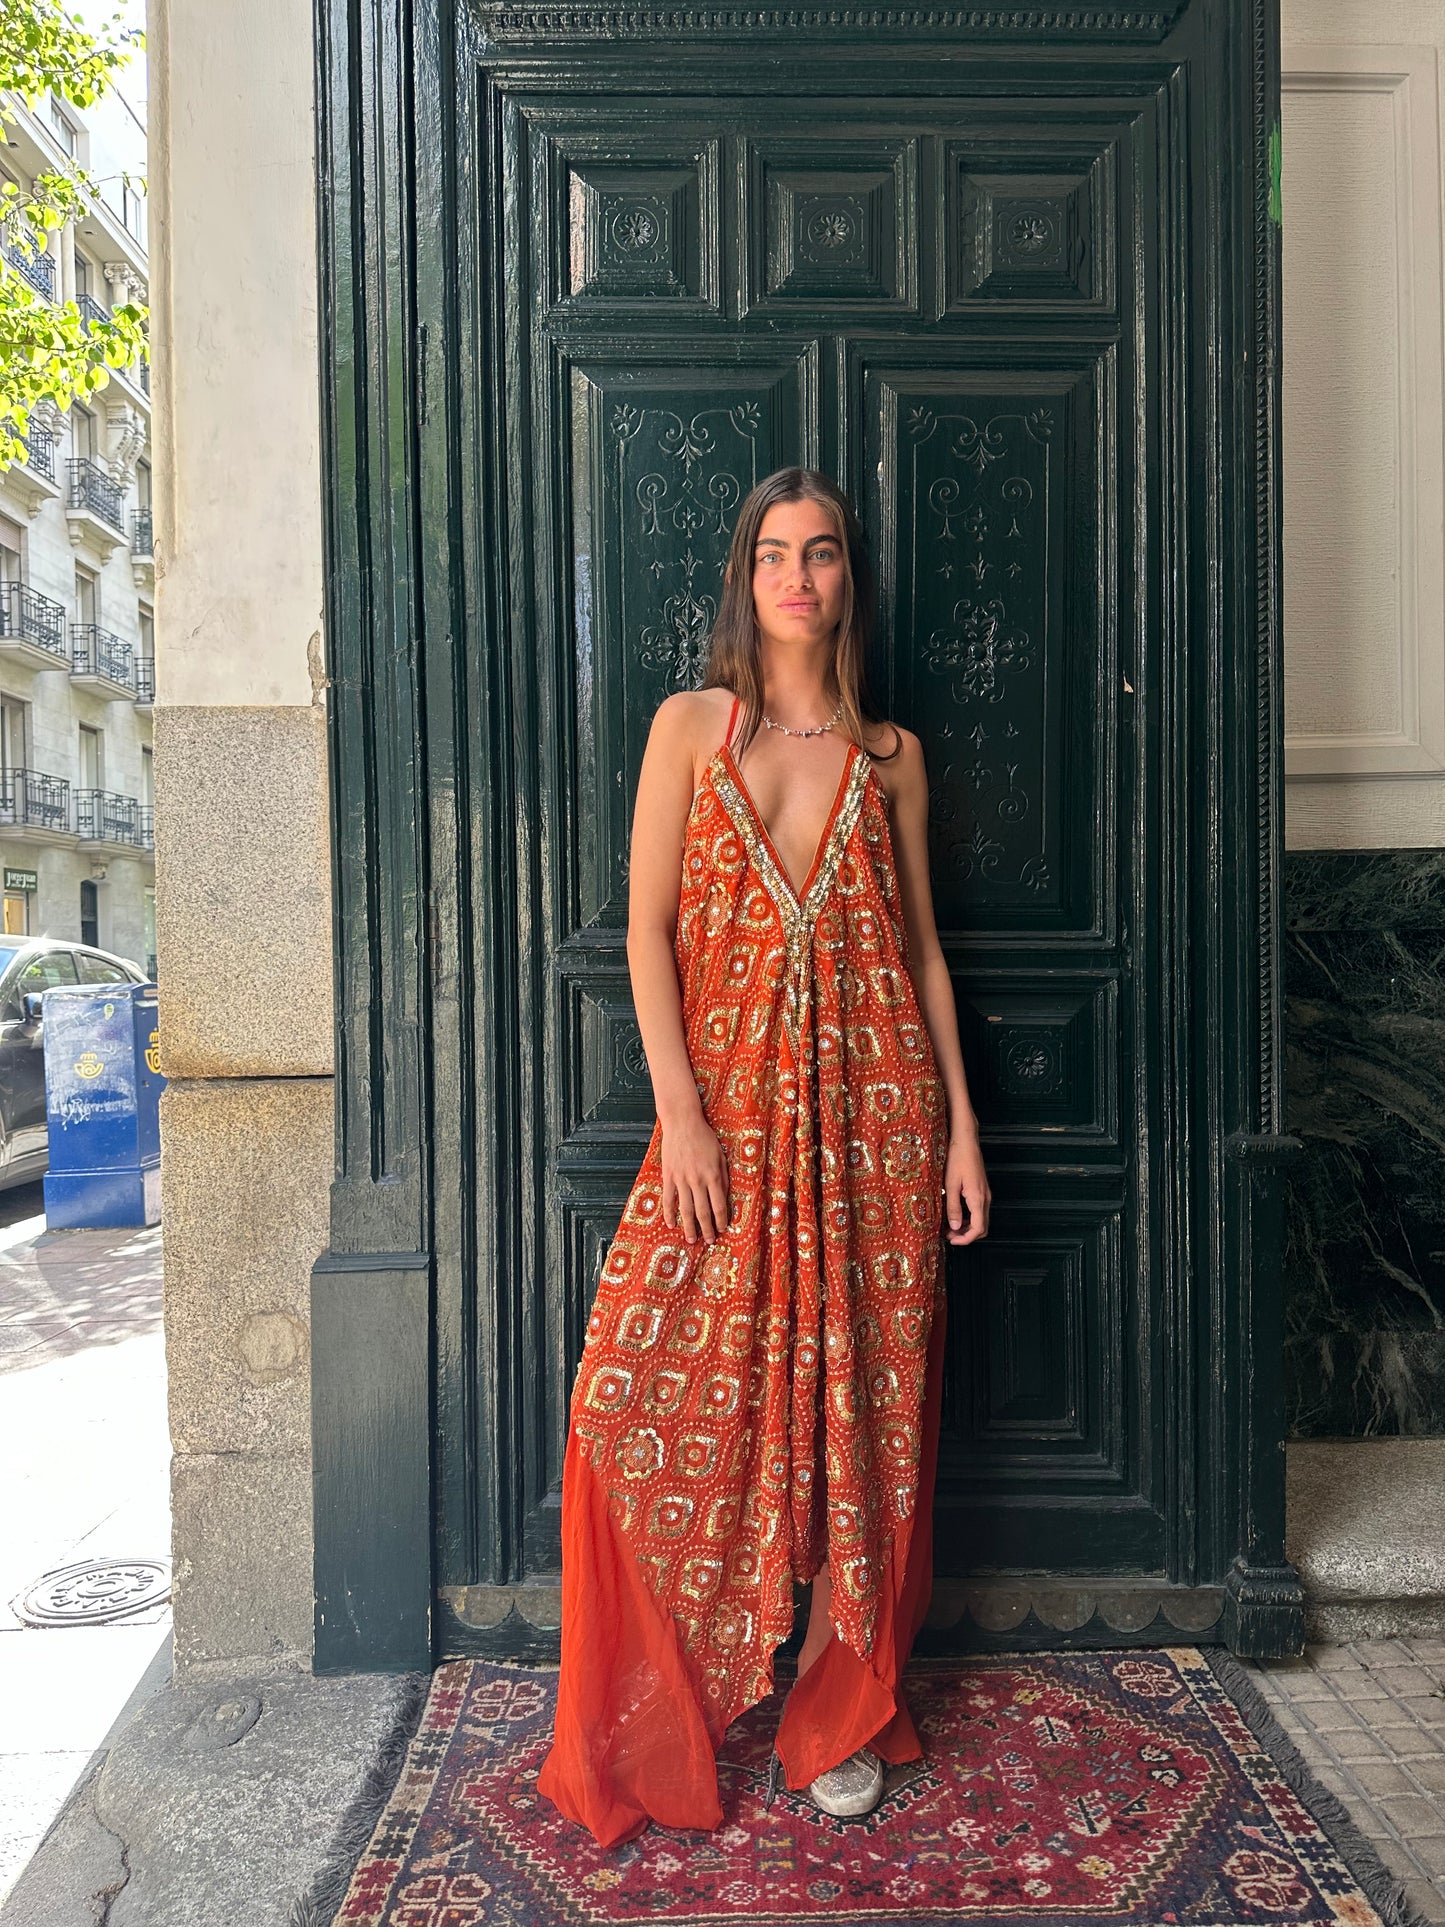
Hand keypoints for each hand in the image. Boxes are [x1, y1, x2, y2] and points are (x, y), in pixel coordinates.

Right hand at [660, 1111, 729, 1243]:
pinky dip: (669, 1214)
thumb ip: (723, 1177)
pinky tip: (671, 1224)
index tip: (723, 1229)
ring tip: (691, 1240)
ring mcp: (681, 1179)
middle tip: (710, 1241)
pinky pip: (668, 1199)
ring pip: (685, 1210)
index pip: (719, 1205)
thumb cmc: (705, 1138)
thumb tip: (724, 1198)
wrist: (682, 1123)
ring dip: (689, 1227)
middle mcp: (698, 1180)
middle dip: (707, 1229)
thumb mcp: (721, 1156)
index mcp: (713, 1175)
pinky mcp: (668, 1176)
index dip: (721, 1220)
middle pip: (703, 1212)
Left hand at [943, 1131, 989, 1245]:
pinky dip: (968, 1217)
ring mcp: (985, 1193)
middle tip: (948, 1235)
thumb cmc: (956, 1158)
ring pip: (980, 1219)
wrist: (966, 1140)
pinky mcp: (981, 1189)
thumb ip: (952, 1207)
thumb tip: (954, 1228)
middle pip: (982, 1227)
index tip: (951, 1240)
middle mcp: (985, 1198)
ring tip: (948, 1226)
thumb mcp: (950, 1184)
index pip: (979, 1228)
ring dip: (967, 1227)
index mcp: (978, 1198)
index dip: (966, 1239)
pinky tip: (953, 1213)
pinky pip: (978, 1209)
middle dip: (966, 1235)